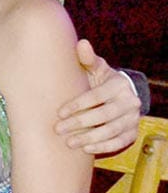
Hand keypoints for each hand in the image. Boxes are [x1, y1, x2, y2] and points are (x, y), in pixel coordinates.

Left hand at [55, 39, 140, 153]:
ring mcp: (133, 118)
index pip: (96, 96)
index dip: (77, 105)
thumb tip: (81, 43)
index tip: (59, 113)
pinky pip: (119, 142)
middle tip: (58, 129)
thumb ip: (87, 59)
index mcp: (118, 84)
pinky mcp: (132, 132)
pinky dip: (103, 146)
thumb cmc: (99, 80)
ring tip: (68, 142)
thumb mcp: (94, 68)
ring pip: (111, 130)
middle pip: (103, 115)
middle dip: (79, 123)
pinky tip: (85, 149)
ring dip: (89, 138)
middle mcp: (129, 101)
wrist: (118, 95)